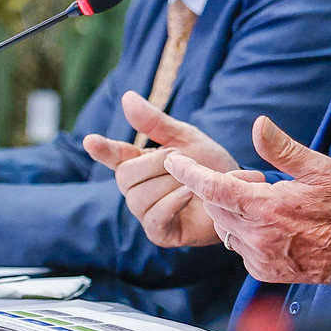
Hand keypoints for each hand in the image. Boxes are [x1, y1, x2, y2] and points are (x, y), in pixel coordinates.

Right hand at [84, 92, 251, 247]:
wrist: (239, 193)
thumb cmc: (212, 166)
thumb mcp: (185, 138)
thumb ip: (155, 122)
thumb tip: (127, 98)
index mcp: (139, 164)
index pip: (113, 156)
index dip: (102, 149)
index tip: (91, 140)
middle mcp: (137, 190)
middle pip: (124, 177)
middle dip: (154, 164)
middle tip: (181, 159)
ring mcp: (147, 213)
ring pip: (138, 198)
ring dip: (168, 184)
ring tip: (190, 181)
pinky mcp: (161, 233)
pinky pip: (153, 218)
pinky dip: (171, 204)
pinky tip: (188, 194)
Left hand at [164, 116, 330, 284]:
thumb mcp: (318, 168)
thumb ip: (282, 148)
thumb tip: (258, 124)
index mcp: (266, 207)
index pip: (212, 187)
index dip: (188, 172)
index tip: (173, 161)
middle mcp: (257, 236)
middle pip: (213, 205)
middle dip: (221, 187)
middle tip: (258, 180)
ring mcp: (259, 257)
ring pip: (223, 227)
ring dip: (231, 210)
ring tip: (267, 204)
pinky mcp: (263, 271)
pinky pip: (238, 247)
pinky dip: (244, 233)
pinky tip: (271, 227)